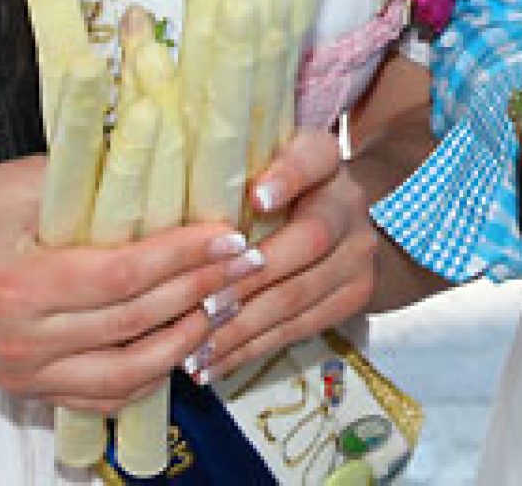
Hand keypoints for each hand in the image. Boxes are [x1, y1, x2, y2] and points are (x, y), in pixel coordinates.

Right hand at [0, 155, 255, 411]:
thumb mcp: (28, 182)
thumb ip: (97, 178)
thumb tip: (174, 155)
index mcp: (24, 283)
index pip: (124, 275)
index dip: (185, 256)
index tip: (231, 234)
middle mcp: (24, 337)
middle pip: (134, 322)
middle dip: (202, 290)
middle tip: (251, 262)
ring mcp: (25, 370)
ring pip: (124, 372)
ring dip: (185, 339)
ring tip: (229, 303)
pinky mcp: (28, 386)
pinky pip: (99, 395)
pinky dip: (148, 376)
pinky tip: (184, 344)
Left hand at [191, 128, 379, 378]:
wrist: (339, 228)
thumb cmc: (276, 200)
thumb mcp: (262, 174)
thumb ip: (229, 180)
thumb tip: (164, 200)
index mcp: (325, 160)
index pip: (315, 157)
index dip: (288, 177)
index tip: (256, 198)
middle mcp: (349, 203)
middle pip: (310, 239)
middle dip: (249, 279)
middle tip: (201, 307)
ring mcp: (358, 252)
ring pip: (299, 295)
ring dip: (241, 328)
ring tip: (192, 352)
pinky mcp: (355, 294)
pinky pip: (300, 327)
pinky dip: (250, 349)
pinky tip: (212, 363)